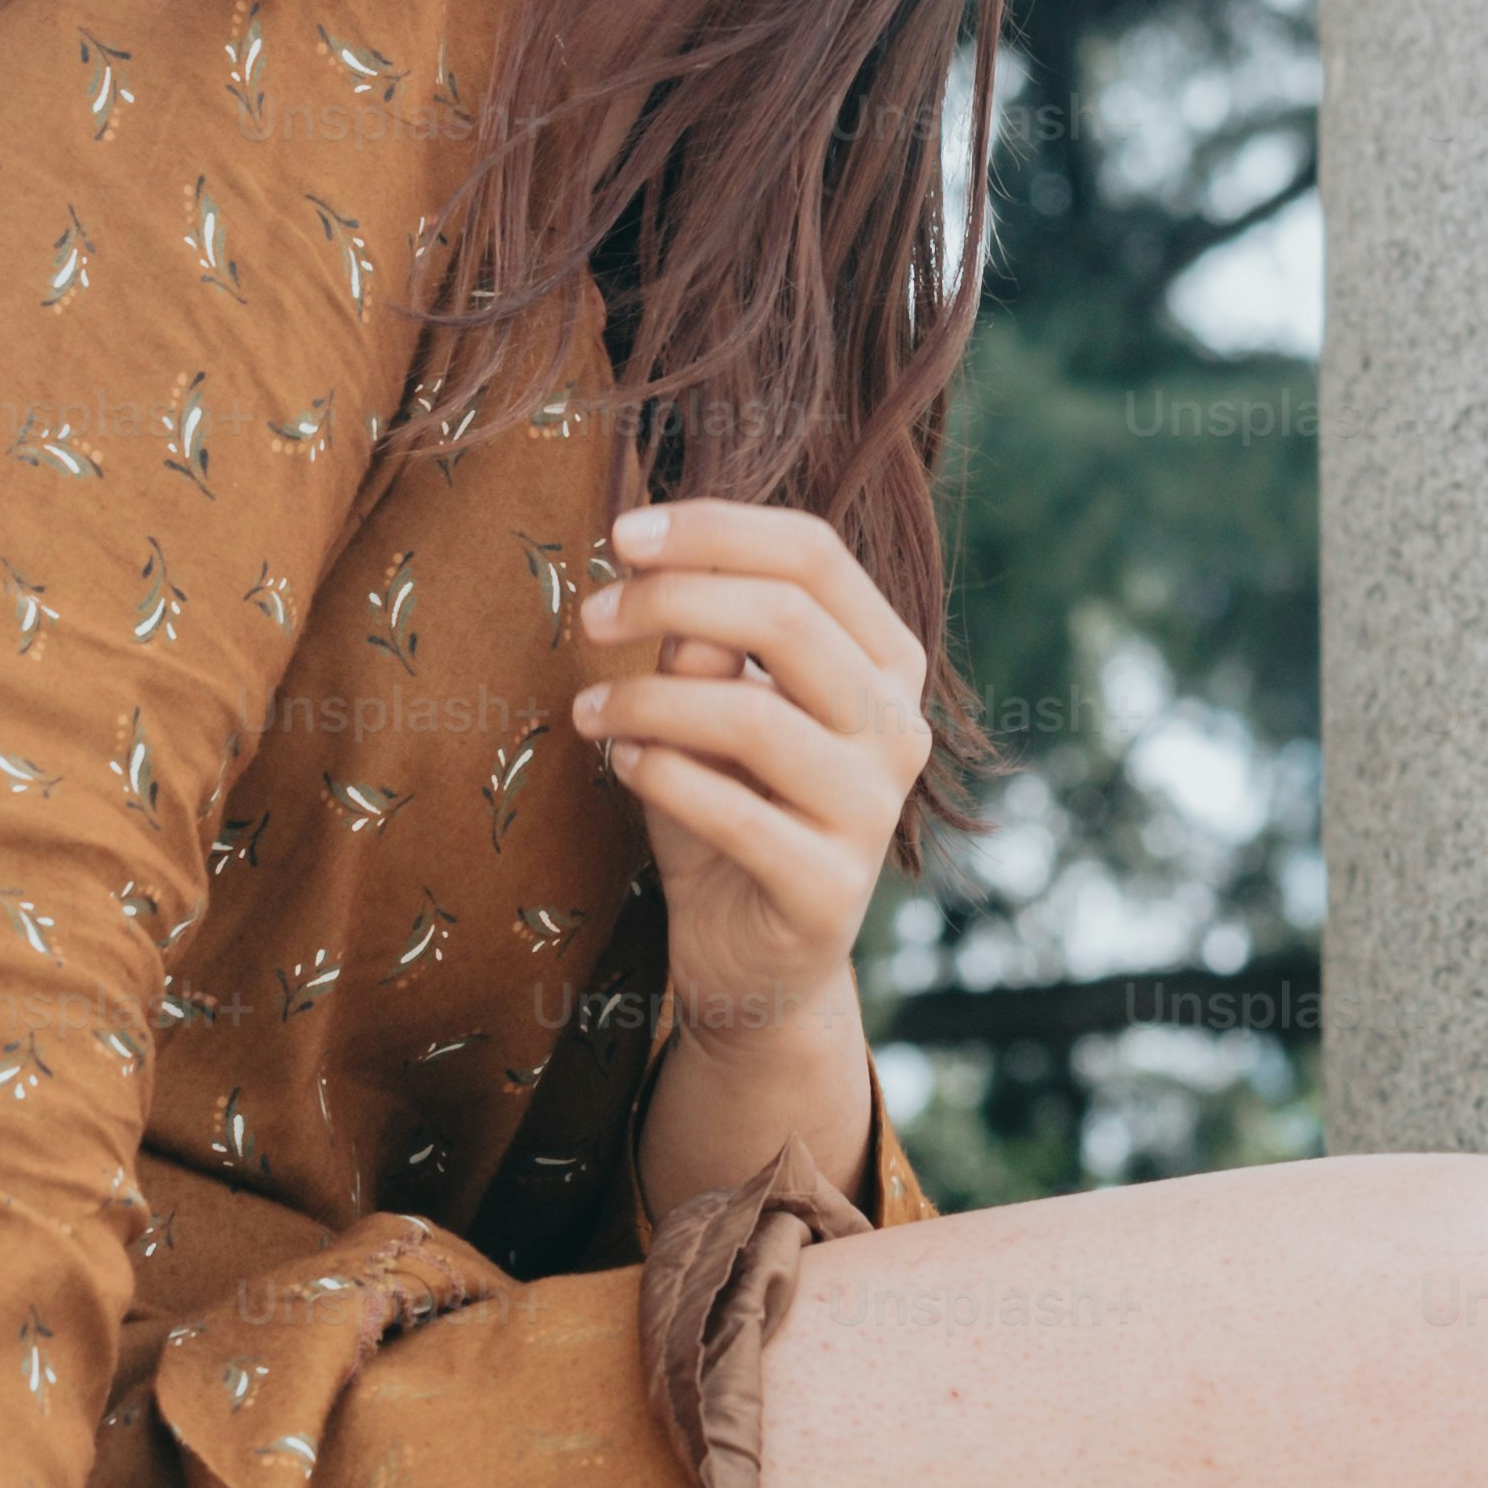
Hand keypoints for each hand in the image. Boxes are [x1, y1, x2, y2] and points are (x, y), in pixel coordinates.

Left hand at [572, 492, 928, 1093]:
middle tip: (589, 618)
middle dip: (671, 599)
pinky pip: (734, 814)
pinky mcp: (831, 888)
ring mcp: (875, 810)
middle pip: (788, 617)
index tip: (621, 534)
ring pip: (752, 714)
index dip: (714, 530)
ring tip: (589, 713)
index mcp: (885, 661)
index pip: (815, 555)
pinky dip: (662, 777)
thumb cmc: (727, 808)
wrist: (751, 958)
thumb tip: (670, 574)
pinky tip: (623, 766)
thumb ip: (706, 643)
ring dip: (647, 700)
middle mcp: (899, 727)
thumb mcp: (708, 708)